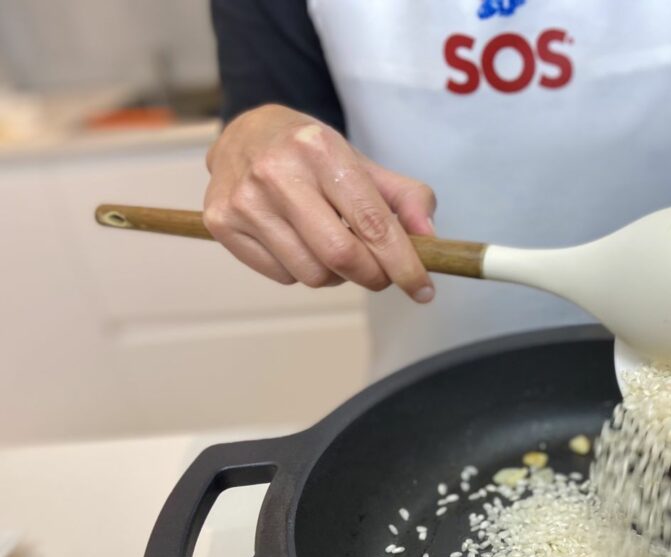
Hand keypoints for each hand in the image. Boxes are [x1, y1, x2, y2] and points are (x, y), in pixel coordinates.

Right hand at [204, 104, 435, 299]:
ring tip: (335, 248)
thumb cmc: (311, 154)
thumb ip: (405, 198)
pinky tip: (301, 244)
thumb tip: (429, 238)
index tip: (423, 290)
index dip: (403, 264)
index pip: (372, 223)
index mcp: (319, 149)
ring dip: (337, 275)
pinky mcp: (222, 223)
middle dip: (373, 276)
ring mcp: (245, 200)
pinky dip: (302, 271)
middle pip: (341, 256)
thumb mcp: (362, 163)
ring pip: (312, 274)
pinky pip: (282, 276)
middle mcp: (276, 172)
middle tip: (381, 274)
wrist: (246, 133)